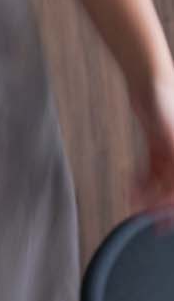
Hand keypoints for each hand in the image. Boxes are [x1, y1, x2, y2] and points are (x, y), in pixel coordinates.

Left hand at [131, 75, 173, 221]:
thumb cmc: (165, 101)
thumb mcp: (170, 137)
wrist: (148, 79)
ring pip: (162, 179)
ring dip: (148, 191)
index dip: (172, 205)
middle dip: (160, 202)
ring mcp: (171, 149)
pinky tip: (132, 187)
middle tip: (147, 217)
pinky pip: (151, 167)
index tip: (163, 221)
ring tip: (133, 201)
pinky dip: (142, 178)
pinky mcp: (158, 143)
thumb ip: (172, 166)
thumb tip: (171, 194)